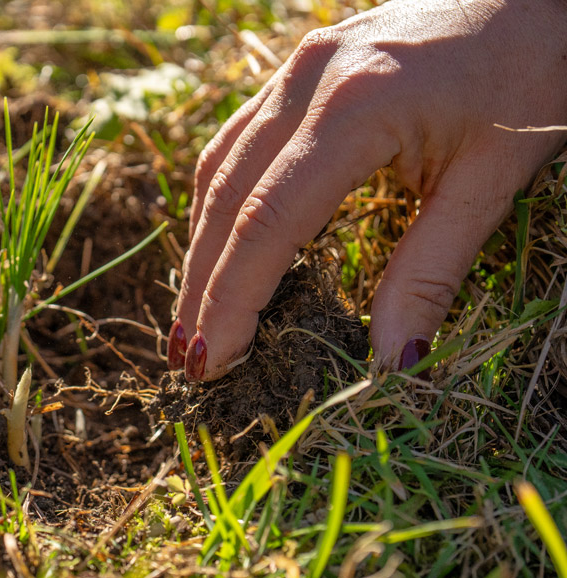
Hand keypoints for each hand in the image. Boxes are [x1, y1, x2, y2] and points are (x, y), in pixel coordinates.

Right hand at [169, 0, 566, 380]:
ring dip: (200, 247)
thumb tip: (393, 360)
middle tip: (190, 358)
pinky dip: (220, 202)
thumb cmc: (532, 72)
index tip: (216, 362)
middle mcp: (306, 83)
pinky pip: (237, 141)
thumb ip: (434, 269)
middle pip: (225, 198)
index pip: (264, 222)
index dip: (232, 299)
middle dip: (202, 286)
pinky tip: (219, 243)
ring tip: (194, 314)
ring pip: (219, 168)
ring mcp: (295, 70)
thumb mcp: (493, 179)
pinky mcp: (298, 70)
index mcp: (354, 110)